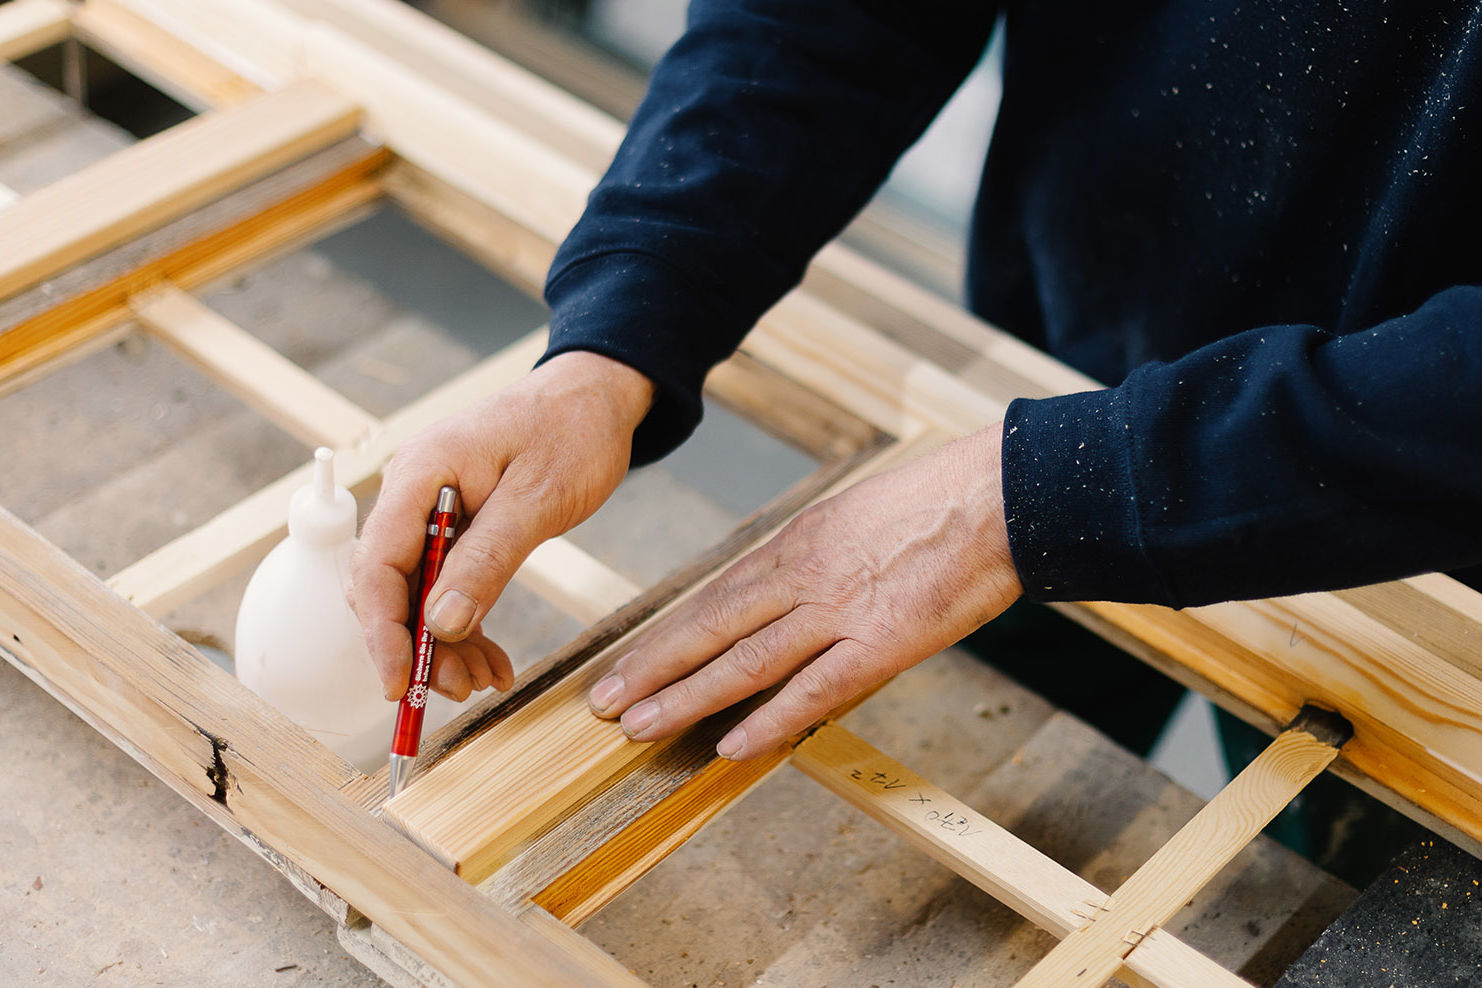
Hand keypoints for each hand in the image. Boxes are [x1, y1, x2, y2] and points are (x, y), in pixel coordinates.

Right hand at [352, 351, 654, 701]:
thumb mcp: (537, 499)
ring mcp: (430, 510)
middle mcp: (413, 492)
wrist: (596, 396)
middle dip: (416, 646)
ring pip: (417, 594)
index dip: (381, 630)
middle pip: (388, 586)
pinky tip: (490, 660)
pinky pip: (447, 585)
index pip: (375, 563)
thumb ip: (487, 559)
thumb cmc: (572, 430)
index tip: (397, 684)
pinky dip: (465, 624)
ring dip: (444, 645)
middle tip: (458, 690)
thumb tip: (440, 623)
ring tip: (484, 682)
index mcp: (420, 473)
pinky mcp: (455, 526)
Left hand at [586, 425, 1022, 757]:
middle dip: (655, 668)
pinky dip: (770, 719)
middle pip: (712, 628)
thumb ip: (815, 558)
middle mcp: (804, 575)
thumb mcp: (854, 517)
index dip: (667, 637)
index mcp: (797, 542)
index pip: (714, 598)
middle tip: (606, 702)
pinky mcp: (882, 642)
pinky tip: (730, 745)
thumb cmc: (935, 504)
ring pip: (747, 660)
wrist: (1000, 496)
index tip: (628, 664)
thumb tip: (782, 595)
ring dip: (688, 697)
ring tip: (640, 727)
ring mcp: (840, 609)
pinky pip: (814, 688)